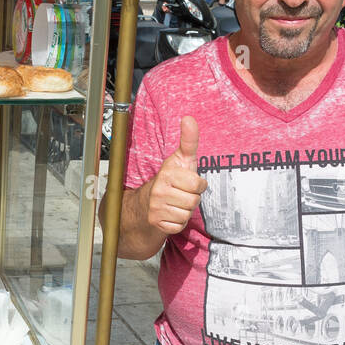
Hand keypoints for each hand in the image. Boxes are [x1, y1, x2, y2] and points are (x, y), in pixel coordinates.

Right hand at [146, 116, 205, 236]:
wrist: (145, 203)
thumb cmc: (170, 180)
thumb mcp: (181, 159)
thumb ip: (189, 140)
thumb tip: (189, 118)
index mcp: (167, 174)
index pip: (198, 185)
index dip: (197, 185)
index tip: (188, 182)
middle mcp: (159, 191)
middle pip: (194, 201)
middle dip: (191, 199)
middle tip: (181, 194)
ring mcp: (156, 208)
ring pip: (187, 214)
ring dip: (185, 211)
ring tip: (176, 203)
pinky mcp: (156, 223)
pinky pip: (179, 226)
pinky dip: (178, 222)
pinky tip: (171, 214)